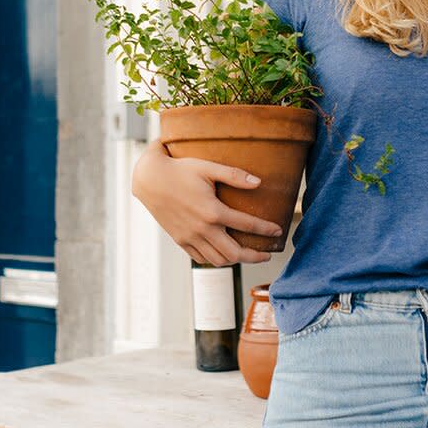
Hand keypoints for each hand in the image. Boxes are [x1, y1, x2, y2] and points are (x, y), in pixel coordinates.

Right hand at [131, 140, 281, 266]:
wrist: (149, 179)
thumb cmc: (180, 170)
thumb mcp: (208, 167)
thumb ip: (234, 175)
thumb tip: (259, 182)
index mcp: (213, 211)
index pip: (247, 225)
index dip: (266, 229)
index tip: (278, 230)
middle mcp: (202, 229)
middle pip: (235, 253)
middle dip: (255, 256)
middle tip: (267, 254)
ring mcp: (190, 237)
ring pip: (218, 260)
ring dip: (236, 260)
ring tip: (248, 255)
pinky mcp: (180, 240)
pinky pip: (201, 258)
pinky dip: (215, 260)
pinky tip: (224, 253)